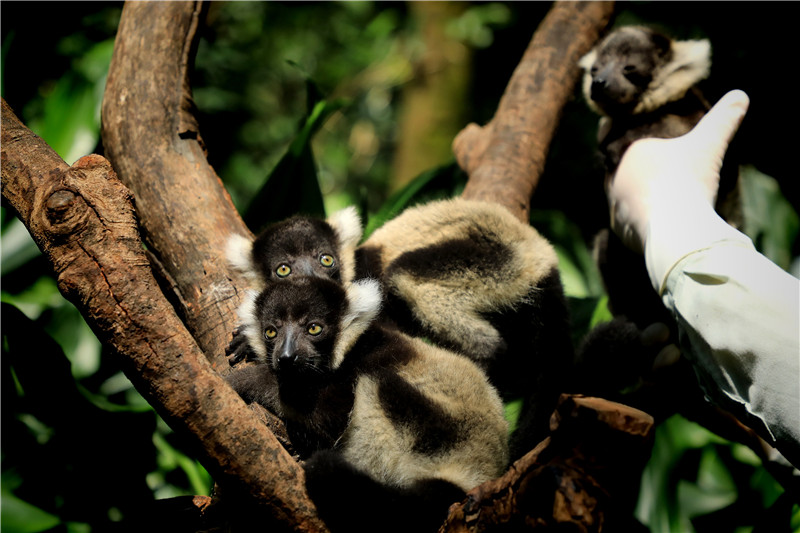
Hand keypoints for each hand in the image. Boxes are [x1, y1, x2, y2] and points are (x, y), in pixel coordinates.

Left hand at [607, 90, 749, 251]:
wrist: (674, 229)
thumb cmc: (687, 182)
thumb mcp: (709, 146)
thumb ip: (723, 120)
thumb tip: (741, 95)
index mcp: (630, 154)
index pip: (639, 148)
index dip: (652, 151)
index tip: (667, 158)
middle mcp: (615, 179)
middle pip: (635, 176)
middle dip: (649, 178)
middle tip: (670, 181)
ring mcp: (615, 207)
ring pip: (633, 201)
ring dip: (647, 202)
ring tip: (668, 204)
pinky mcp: (620, 232)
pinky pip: (634, 226)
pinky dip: (648, 225)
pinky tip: (663, 225)